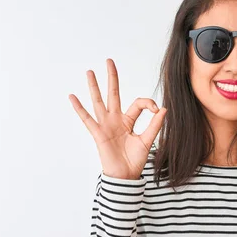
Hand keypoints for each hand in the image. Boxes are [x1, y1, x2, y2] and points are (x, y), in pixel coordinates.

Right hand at [68, 58, 166, 179]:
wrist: (125, 176)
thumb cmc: (134, 160)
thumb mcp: (147, 140)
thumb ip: (155, 125)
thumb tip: (163, 109)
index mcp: (128, 121)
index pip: (137, 103)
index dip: (148, 103)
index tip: (157, 109)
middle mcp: (115, 120)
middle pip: (113, 94)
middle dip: (111, 78)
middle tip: (109, 61)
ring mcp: (105, 125)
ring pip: (99, 102)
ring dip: (94, 87)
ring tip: (89, 72)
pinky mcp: (98, 133)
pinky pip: (87, 119)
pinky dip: (79, 108)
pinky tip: (72, 97)